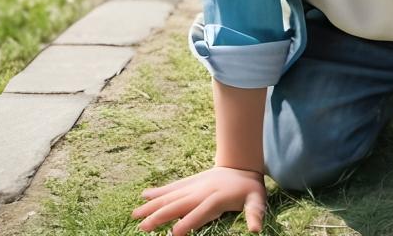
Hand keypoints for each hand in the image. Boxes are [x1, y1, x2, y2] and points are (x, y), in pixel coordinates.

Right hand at [131, 166, 266, 235]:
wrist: (242, 163)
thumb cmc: (250, 188)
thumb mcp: (257, 200)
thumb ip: (255, 214)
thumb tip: (256, 230)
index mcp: (217, 199)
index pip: (201, 213)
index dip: (188, 223)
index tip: (173, 234)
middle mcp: (201, 191)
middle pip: (178, 204)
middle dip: (161, 216)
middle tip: (143, 227)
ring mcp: (193, 186)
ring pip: (170, 196)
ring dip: (152, 205)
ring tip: (135, 214)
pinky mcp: (189, 182)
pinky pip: (171, 187)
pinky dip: (158, 191)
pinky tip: (143, 196)